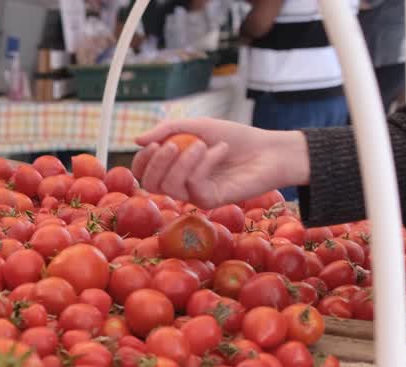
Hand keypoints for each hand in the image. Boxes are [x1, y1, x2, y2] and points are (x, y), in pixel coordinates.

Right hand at [131, 119, 311, 208]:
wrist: (269, 150)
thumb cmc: (235, 138)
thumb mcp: (199, 126)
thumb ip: (168, 130)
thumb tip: (136, 140)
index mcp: (174, 167)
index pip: (144, 173)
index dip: (142, 161)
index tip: (152, 144)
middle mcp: (181, 184)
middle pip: (151, 184)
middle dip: (157, 163)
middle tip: (172, 144)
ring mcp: (195, 194)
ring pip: (170, 187)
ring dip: (182, 162)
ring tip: (202, 143)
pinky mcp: (210, 200)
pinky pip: (194, 185)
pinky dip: (204, 163)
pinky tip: (220, 150)